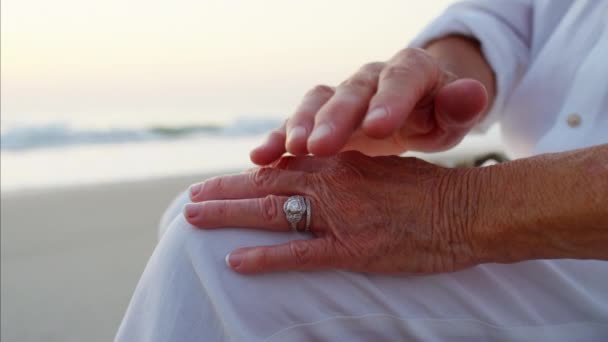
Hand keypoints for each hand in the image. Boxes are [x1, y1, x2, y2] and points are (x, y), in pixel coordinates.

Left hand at [184, 151, 483, 273]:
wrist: (468, 209)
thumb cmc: (431, 191)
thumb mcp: (385, 169)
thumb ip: (349, 172)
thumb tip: (322, 178)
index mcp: (341, 163)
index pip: (283, 167)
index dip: (248, 176)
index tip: (222, 182)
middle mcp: (333, 183)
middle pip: (266, 185)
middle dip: (224, 192)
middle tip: (190, 200)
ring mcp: (340, 216)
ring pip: (272, 211)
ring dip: (229, 215)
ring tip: (194, 219)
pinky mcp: (353, 248)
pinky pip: (299, 253)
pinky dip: (265, 257)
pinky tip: (236, 260)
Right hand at [250, 46, 488, 165]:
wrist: (416, 107)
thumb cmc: (438, 113)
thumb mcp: (456, 112)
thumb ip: (461, 105)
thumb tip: (472, 93)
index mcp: (410, 72)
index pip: (400, 80)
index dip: (388, 102)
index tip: (379, 128)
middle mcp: (370, 79)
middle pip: (350, 92)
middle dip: (334, 118)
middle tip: (320, 145)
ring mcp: (342, 96)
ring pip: (316, 102)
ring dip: (299, 125)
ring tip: (287, 150)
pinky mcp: (322, 116)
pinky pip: (297, 123)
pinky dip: (279, 139)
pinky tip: (262, 157)